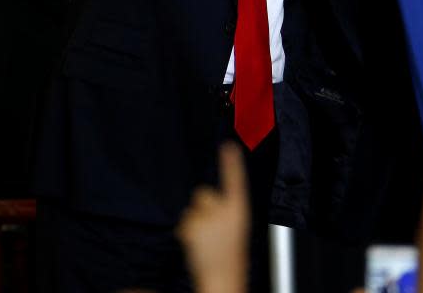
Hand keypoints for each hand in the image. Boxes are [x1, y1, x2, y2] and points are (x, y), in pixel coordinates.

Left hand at [176, 142, 249, 292]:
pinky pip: (183, 223)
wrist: (224, 276)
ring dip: (194, 222)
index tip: (228, 146)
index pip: (235, 180)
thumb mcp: (234, 227)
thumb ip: (224, 211)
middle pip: (203, 193)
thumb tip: (206, 199)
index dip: (231, 162)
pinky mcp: (191, 227)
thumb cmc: (230, 253)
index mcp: (239, 208)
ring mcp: (207, 218)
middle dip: (202, 206)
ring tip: (205, 240)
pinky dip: (186, 233)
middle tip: (211, 226)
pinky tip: (196, 244)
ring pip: (191, 210)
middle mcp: (224, 210)